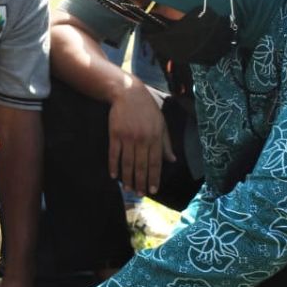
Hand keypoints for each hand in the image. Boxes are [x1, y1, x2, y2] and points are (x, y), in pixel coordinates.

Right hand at [108, 78, 173, 195]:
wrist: (128, 93)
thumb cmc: (147, 109)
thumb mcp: (161, 123)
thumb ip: (166, 143)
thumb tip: (172, 161)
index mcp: (156, 137)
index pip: (156, 163)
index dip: (154, 178)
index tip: (153, 190)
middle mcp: (143, 139)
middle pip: (141, 166)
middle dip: (141, 182)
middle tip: (139, 194)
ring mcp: (128, 137)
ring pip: (128, 163)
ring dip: (127, 178)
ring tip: (128, 189)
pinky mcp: (115, 134)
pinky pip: (114, 154)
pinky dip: (113, 166)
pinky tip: (114, 176)